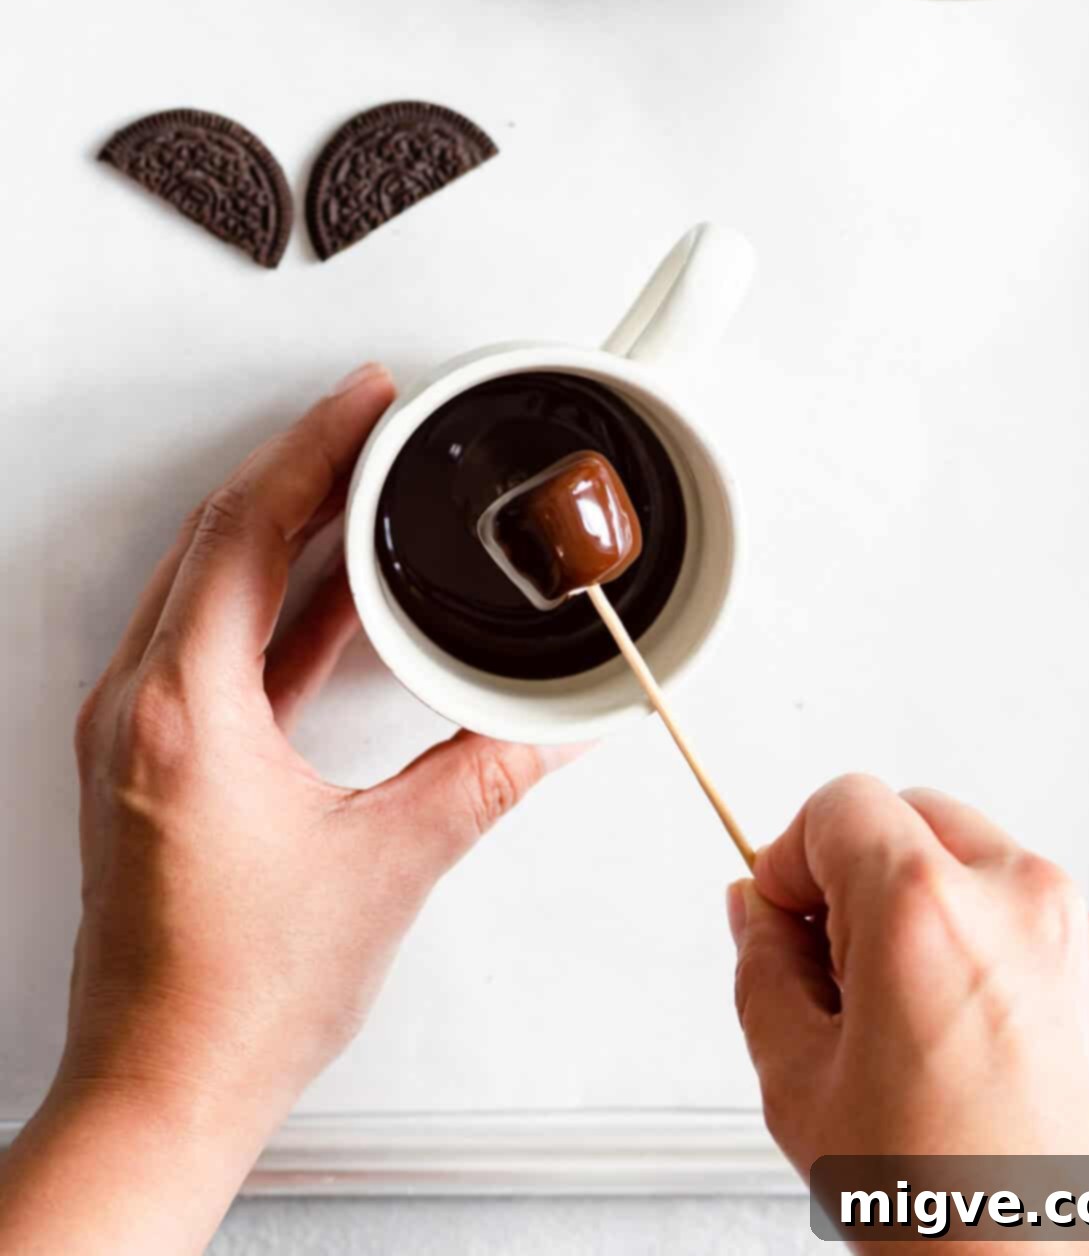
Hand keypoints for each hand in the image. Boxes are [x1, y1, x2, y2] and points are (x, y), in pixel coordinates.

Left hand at [0, 364, 576, 1254]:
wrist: (160, 1088)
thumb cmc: (232, 1001)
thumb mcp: (388, 865)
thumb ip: (482, 777)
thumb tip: (550, 729)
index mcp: (185, 711)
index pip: (246, 529)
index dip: (313, 445)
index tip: (366, 399)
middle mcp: (142, 706)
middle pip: (217, 535)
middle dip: (299, 465)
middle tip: (372, 422)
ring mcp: (139, 731)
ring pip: (207, 581)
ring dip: (282, 525)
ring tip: (359, 485)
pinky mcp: (155, 759)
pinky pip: (212, 641)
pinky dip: (272, 600)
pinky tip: (335, 596)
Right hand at [730, 776, 1088, 1175]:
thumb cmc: (955, 1213)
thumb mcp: (802, 1087)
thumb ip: (762, 971)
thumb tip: (755, 914)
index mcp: (926, 913)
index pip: (838, 804)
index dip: (791, 856)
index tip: (782, 909)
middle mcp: (1014, 900)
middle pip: (908, 813)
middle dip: (857, 873)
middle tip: (833, 966)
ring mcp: (1073, 931)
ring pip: (969, 857)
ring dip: (924, 903)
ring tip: (902, 1016)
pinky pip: (1023, 910)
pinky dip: (982, 939)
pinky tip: (959, 1033)